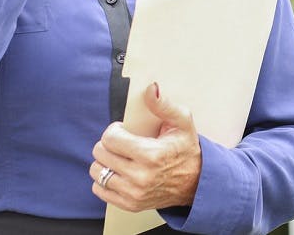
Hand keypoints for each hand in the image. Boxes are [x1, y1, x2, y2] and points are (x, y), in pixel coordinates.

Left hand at [90, 84, 201, 211]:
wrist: (196, 183)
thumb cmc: (186, 150)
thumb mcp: (182, 123)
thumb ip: (164, 105)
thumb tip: (151, 89)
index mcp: (150, 155)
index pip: (110, 139)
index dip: (114, 130)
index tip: (123, 130)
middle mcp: (140, 177)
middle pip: (100, 154)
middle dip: (108, 144)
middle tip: (122, 143)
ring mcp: (133, 193)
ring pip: (97, 172)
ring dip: (104, 161)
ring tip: (119, 157)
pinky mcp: (129, 204)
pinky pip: (99, 189)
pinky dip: (104, 179)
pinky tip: (118, 172)